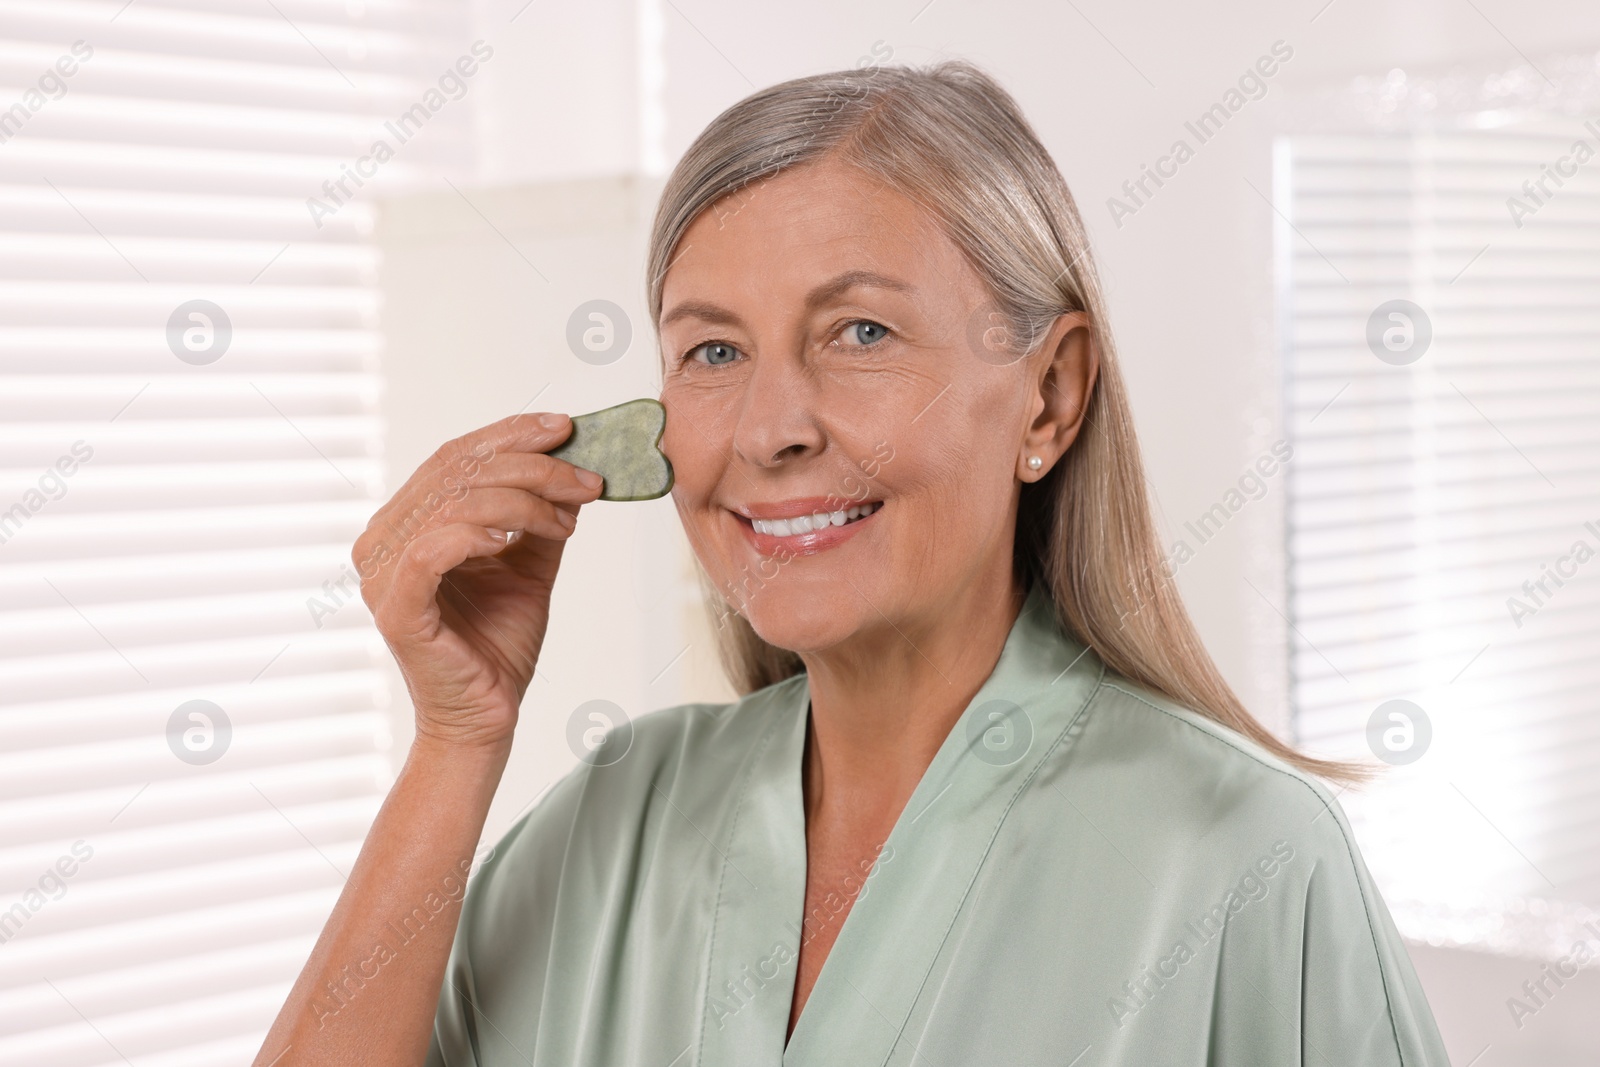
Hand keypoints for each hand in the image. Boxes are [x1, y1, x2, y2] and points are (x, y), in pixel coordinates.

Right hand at [354, 413, 603, 750]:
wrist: (488, 715)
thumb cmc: (498, 642)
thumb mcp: (529, 563)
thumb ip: (540, 515)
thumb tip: (574, 467)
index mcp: (406, 521)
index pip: (454, 456)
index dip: (510, 435)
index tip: (566, 429)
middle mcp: (384, 540)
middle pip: (458, 472)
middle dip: (533, 468)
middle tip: (587, 481)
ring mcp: (384, 574)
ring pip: (455, 504)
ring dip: (524, 503)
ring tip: (567, 521)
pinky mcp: (397, 608)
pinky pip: (434, 550)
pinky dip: (478, 534)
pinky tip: (511, 540)